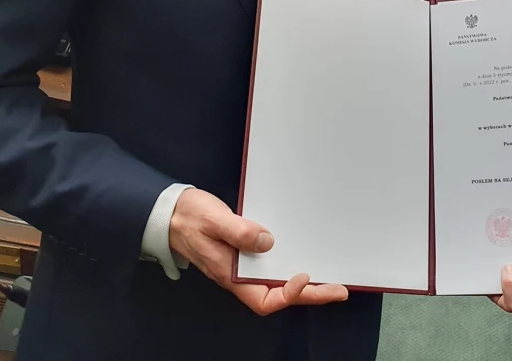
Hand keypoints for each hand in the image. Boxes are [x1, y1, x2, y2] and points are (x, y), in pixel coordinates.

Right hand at [168, 187, 348, 315]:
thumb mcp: (213, 221)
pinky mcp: (246, 253)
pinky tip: (305, 257)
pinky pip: (272, 266)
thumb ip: (239, 232)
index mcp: (230, 275)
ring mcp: (244, 266)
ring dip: (305, 284)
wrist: (172, 213)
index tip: (304, 276)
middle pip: (279, 295)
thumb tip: (267, 242)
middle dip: (310, 294)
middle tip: (338, 289)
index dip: (288, 294)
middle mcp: (240, 276)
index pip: (264, 299)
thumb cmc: (190, 218)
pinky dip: (290, 264)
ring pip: (278, 282)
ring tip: (331, 279)